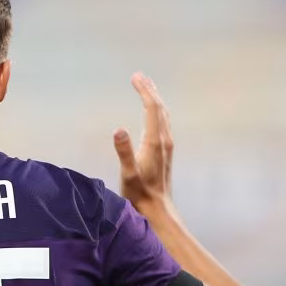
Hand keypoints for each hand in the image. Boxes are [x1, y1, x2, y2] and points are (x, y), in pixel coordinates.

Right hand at [113, 73, 175, 214]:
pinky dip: (157, 111)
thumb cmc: (140, 194)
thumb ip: (124, 151)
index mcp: (154, 142)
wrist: (157, 210)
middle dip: (149, 90)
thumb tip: (118, 129)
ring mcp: (167, 146)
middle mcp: (164, 140)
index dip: (144, 91)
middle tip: (138, 76)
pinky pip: (163, 123)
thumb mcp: (128, 174)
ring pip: (163, 115)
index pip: (151, 108)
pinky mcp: (166, 151)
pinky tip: (153, 113)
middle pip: (159, 108)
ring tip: (146, 87)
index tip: (135, 77)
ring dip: (155, 99)